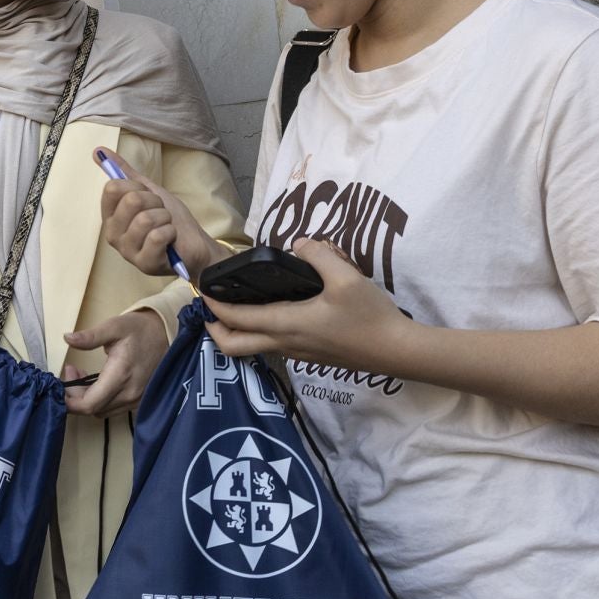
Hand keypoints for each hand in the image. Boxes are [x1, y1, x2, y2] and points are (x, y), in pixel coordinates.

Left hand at [62, 309, 169, 416]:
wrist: (166, 333)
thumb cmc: (139, 329)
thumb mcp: (114, 326)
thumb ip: (91, 336)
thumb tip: (67, 338)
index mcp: (121, 375)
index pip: (89, 404)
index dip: (70, 400)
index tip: (63, 381)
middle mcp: (129, 393)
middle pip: (92, 409)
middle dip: (75, 396)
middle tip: (71, 372)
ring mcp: (135, 399)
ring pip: (102, 411)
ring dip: (86, 398)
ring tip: (81, 376)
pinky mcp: (138, 400)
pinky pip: (112, 408)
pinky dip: (99, 399)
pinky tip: (96, 382)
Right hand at [96, 147, 215, 278]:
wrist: (194, 244)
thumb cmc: (169, 219)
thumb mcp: (148, 191)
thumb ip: (124, 172)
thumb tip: (98, 150)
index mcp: (110, 216)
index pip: (113, 188)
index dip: (136, 187)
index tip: (146, 196)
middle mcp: (113, 234)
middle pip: (131, 200)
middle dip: (155, 202)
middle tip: (160, 213)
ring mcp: (127, 251)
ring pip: (146, 219)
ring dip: (165, 218)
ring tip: (166, 227)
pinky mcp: (144, 263)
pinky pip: (157, 236)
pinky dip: (170, 233)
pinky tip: (170, 240)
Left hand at [203, 238, 410, 368]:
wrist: (396, 351)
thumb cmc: (370, 316)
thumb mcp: (346, 277)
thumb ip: (318, 255)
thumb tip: (299, 242)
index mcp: (286, 324)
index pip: (237, 318)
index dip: (214, 305)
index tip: (202, 288)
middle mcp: (284, 343)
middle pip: (233, 346)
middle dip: (214, 328)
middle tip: (210, 307)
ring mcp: (296, 353)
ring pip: (251, 349)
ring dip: (235, 332)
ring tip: (235, 306)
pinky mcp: (309, 356)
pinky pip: (270, 347)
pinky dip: (257, 333)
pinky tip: (269, 312)